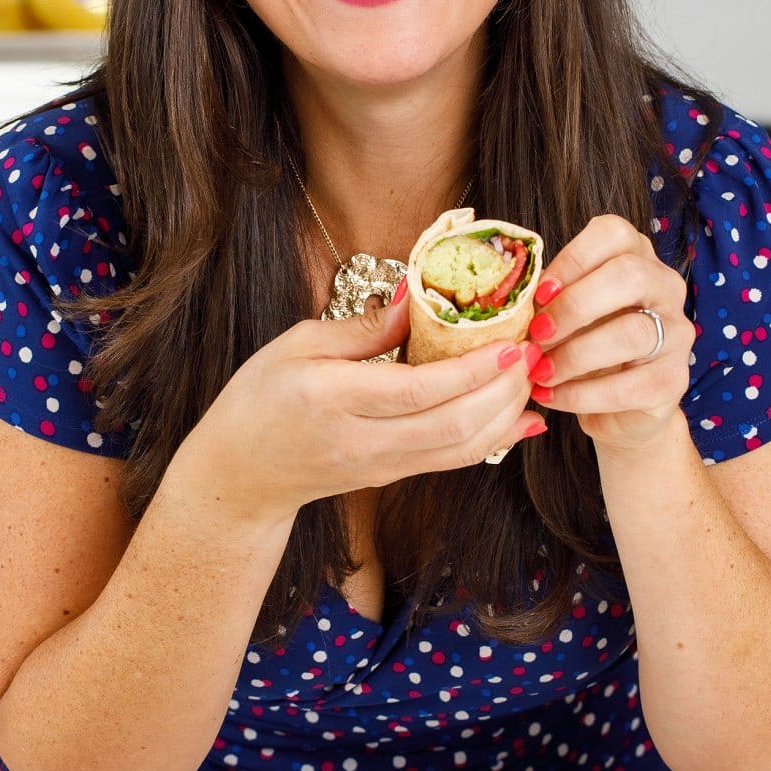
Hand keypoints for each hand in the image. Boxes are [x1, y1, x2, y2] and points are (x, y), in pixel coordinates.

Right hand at [175, 287, 545, 523]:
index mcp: (333, 399)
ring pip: (461, 450)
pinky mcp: (391, 477)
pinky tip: (521, 417)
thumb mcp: (297, 345)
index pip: (419, 390)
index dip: (473, 370)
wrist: (238, 475)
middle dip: (503, 392)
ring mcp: (380, 467)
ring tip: (532, 378)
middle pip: (452, 425)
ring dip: (506, 416)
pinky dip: (494, 439)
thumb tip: (420, 293)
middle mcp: (362, 441)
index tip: (510, 343)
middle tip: (533, 353)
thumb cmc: (259, 399)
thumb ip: (366, 325)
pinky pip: (452, 460)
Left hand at [523, 214, 690, 454]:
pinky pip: (628, 385)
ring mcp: (676, 334)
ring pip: (633, 332)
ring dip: (575, 355)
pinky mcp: (673, 381)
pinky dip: (581, 394)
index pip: (614, 234)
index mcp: (636, 258)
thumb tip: (510, 297)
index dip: (572, 259)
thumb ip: (548, 298)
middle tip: (537, 333)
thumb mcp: (565, 314)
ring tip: (539, 372)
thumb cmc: (584, 348)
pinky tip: (552, 397)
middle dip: (574, 305)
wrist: (618, 410)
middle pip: (629, 275)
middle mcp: (665, 288)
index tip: (538, 293)